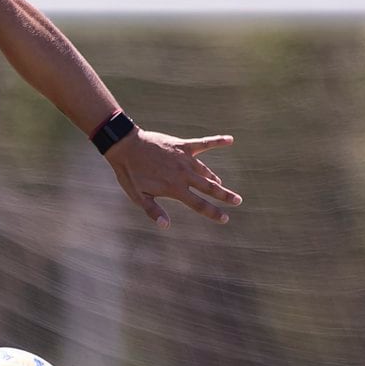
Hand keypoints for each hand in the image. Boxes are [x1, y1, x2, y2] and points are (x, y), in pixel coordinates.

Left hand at [104, 131, 240, 226]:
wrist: (126, 146)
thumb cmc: (130, 173)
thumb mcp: (138, 196)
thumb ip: (153, 211)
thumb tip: (166, 225)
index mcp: (175, 188)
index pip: (199, 204)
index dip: (213, 213)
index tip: (225, 218)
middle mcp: (184, 174)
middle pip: (210, 187)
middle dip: (225, 195)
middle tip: (238, 200)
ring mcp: (185, 159)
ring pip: (206, 171)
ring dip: (215, 178)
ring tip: (219, 183)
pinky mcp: (182, 146)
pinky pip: (203, 143)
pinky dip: (217, 141)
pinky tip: (230, 140)